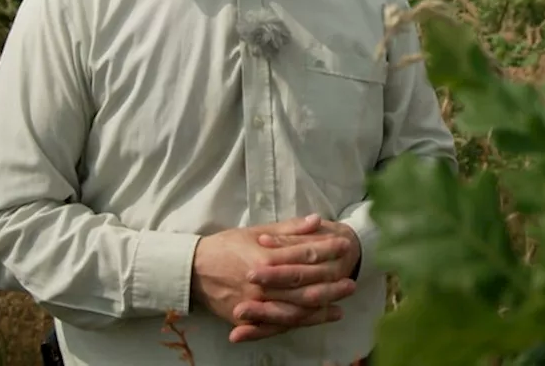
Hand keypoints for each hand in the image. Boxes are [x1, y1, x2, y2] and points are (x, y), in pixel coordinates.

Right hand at [189, 214, 356, 342]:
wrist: (193, 270)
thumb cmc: (226, 247)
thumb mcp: (256, 231)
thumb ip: (288, 229)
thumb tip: (316, 220)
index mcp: (266, 257)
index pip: (305, 254)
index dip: (327, 250)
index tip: (345, 245)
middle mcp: (263, 283)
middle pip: (305, 285)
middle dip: (331, 284)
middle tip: (351, 282)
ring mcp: (256, 304)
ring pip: (296, 308)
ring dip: (321, 308)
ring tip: (341, 305)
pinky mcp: (249, 319)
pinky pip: (280, 324)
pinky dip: (302, 322)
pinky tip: (319, 319)